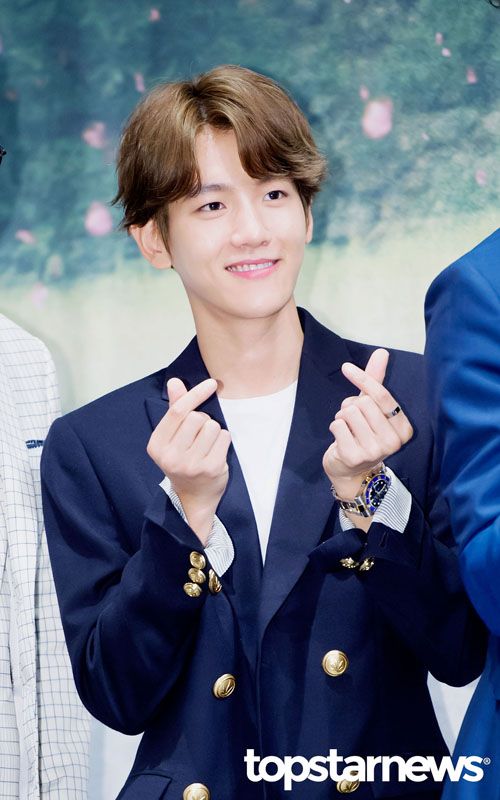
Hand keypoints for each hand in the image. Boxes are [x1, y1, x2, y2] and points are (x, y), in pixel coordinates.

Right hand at [147, 377, 230, 544]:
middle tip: (199, 437)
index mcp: (157, 445)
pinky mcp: (211, 469)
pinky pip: (224, 437)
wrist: (192, 497)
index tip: (210, 383)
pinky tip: (216, 451)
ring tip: (207, 445)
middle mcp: (171, 456)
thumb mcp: (173, 437)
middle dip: (203, 421)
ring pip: (212, 426)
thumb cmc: (183, 460)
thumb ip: (175, 409)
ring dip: (214, 430)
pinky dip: (223, 440)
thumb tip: (175, 382)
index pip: (177, 412)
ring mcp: (191, 464)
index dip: (195, 394)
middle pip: (196, 418)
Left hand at [323, 349, 412, 500]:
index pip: (382, 396)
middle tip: (353, 421)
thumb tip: (382, 352)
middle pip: (362, 403)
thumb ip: (376, 380)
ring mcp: (374, 451)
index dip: (363, 379)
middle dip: (351, 406)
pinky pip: (337, 425)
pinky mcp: (354, 456)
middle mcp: (393, 442)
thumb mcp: (372, 407)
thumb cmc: (363, 433)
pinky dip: (335, 427)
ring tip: (348, 429)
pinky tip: (341, 439)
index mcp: (403, 429)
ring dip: (342, 417)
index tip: (346, 368)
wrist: (350, 470)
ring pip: (349, 413)